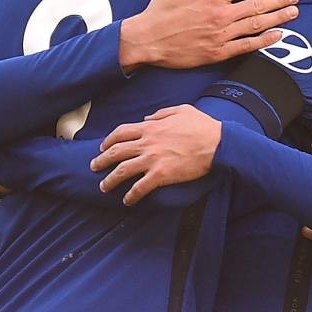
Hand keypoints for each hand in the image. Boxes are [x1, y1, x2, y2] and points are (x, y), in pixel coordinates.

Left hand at [92, 105, 220, 204]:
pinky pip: (140, 187)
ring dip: (110, 180)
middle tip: (93, 167)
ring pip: (122, 171)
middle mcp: (147, 143)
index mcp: (150, 127)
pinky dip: (131, 195)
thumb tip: (147, 118)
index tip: (103, 147)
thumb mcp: (181, 110)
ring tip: (103, 187)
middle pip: (116, 152)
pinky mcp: (161, 175)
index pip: (121, 132)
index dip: (109, 140)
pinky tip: (127, 201)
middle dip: (101, 160)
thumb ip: (161, 113)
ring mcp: (152, 159)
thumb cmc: (203, 126)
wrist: (218, 143)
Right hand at [120, 0, 298, 70]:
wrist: (147, 39)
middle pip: (258, 5)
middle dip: (279, 0)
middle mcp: (221, 15)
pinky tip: (277, 35)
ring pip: (256, 25)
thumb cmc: (160, 9)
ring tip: (293, 13)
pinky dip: (264, 41)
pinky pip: (246, 46)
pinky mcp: (218, 53)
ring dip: (278, 18)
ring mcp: (221, 35)